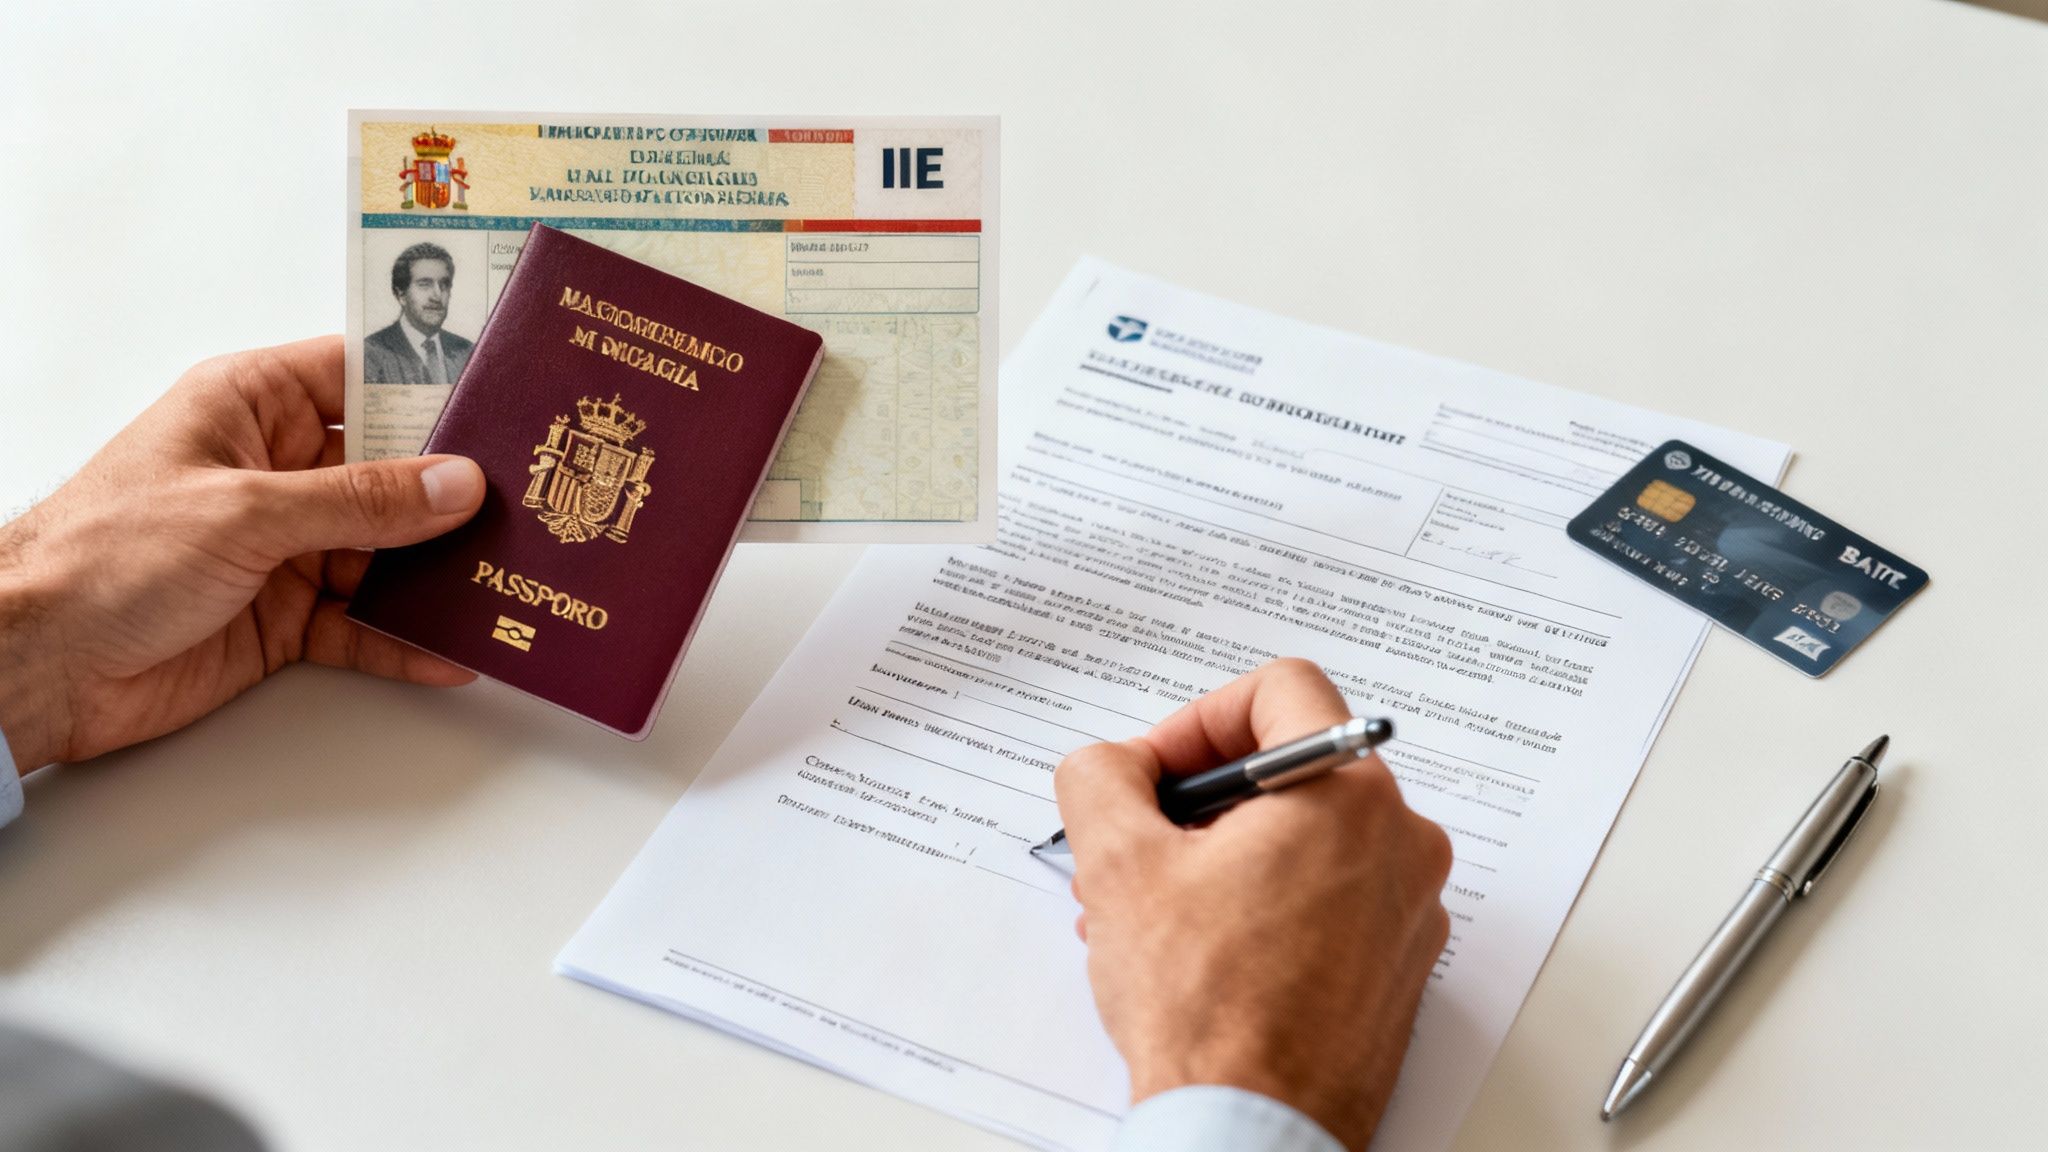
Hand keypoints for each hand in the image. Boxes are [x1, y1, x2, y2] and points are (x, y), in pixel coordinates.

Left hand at [0, 337, 484, 772]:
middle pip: (390, 471)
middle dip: (456, 490)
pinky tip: (454, 652)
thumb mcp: (245, 511)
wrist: (33, 664)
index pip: (361, 374)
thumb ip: (359, 501)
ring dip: (442, 571)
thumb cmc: (102, 556)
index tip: (504, 395)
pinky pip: (365, 626)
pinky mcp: (284, 618)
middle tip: (534, 496)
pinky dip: (407, 642)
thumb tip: (453, 483)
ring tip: (513, 579)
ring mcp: (283, 548)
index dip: (431, 382)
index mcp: (252, 408)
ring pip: (389, 553)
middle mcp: (275, 471)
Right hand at [1054, 658, 1451, 1150]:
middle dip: (1198, 802)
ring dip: (1221, 858)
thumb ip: (1102, 778)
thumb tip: (1110, 765)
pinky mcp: (1397, 966)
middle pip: (1291, 771)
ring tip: (1152, 910)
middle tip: (1141, 845)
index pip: (1281, 691)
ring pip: (1305, 839)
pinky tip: (1200, 950)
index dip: (1199, 718)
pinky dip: (1264, 905)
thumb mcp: (1118, 864)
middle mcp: (1399, 843)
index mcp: (1349, 795)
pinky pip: (1328, 899)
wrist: (1253, 1128)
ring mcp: (1407, 909)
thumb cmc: (1208, 1011)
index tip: (1159, 770)